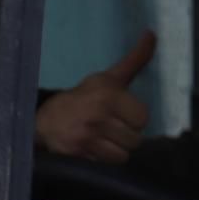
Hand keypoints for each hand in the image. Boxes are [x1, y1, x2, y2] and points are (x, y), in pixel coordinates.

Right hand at [33, 32, 155, 163]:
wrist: (45, 120)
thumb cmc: (84, 97)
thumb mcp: (109, 77)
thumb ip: (135, 59)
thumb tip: (153, 34)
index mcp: (108, 95)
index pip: (143, 118)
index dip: (135, 119)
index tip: (123, 114)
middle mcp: (98, 116)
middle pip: (135, 140)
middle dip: (126, 136)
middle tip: (112, 128)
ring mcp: (87, 138)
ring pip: (122, 156)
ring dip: (116, 151)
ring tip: (103, 139)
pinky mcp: (78, 156)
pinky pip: (106, 165)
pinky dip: (102, 161)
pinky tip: (93, 149)